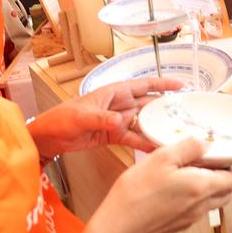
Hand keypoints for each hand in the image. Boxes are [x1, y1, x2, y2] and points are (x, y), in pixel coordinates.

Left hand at [27, 76, 183, 158]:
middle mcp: (119, 104)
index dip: (163, 84)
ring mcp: (117, 120)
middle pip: (148, 104)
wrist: (47, 137)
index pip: (143, 85)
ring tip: (173, 134)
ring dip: (156, 127)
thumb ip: (101, 118)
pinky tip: (154, 148)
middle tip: (184, 116)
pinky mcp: (113, 135)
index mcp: (114, 92)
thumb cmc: (61, 118)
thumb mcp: (81, 117)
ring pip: (142, 122)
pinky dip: (143, 142)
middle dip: (165, 108)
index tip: (181, 86)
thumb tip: (120, 120)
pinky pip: (133, 138)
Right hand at [102, 138, 231, 232]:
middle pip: (228, 191)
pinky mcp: (178, 225)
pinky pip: (199, 208)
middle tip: (228, 161)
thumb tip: (205, 143)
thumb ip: (188, 148)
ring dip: (217, 186)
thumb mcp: (161, 158)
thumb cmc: (137, 194)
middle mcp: (201, 205)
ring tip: (206, 170)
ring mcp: (190, 218)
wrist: (119, 230)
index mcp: (202, 187)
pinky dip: (201, 195)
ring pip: (214, 201)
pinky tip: (184, 185)